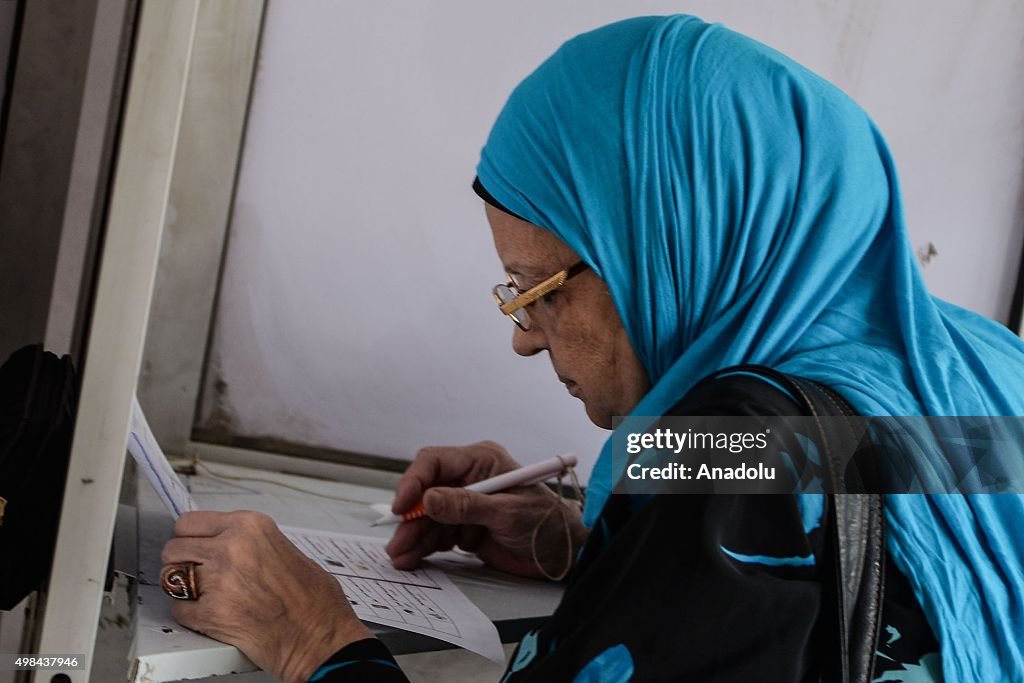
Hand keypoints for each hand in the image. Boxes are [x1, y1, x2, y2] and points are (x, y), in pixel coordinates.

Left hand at [162, 510, 372, 682]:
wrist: (319, 636)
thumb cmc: (312, 599)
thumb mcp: (284, 548)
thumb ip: (249, 541)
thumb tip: (220, 542)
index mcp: (251, 526)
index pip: (190, 521)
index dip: (189, 537)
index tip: (192, 545)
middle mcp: (231, 548)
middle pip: (174, 548)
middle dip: (182, 562)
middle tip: (198, 573)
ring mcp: (219, 581)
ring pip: (171, 578)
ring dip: (183, 588)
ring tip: (205, 594)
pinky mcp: (211, 614)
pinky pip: (179, 609)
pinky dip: (190, 615)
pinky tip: (210, 614)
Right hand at [385, 441, 587, 578]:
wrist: (564, 553)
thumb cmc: (547, 523)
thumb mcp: (508, 513)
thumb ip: (468, 506)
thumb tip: (429, 499)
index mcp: (482, 461)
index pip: (436, 462)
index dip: (414, 481)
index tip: (402, 505)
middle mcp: (470, 478)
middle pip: (426, 491)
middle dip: (410, 516)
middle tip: (398, 540)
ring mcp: (465, 503)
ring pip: (427, 516)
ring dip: (413, 535)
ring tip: (402, 556)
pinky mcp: (464, 526)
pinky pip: (436, 533)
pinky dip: (423, 546)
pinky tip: (412, 557)